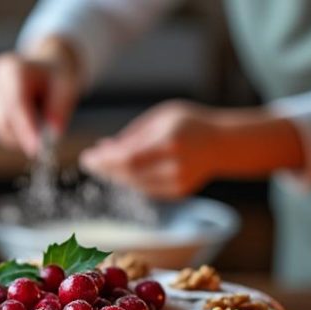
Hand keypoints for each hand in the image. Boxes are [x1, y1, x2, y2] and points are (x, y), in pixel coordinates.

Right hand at [0, 37, 80, 156]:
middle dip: (24, 137)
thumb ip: (59, 112)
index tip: (37, 149)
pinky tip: (28, 126)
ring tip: (39, 128)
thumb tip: (51, 139)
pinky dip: (14, 136)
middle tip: (46, 145)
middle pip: (3, 121)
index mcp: (13, 69)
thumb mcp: (67, 88)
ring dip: (20, 138)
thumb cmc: (56, 76)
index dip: (25, 130)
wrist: (44, 65)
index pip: (15, 105)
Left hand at [79, 101, 305, 198]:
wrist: (223, 144)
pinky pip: (146, 190)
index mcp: (171, 139)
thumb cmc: (189, 124)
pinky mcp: (179, 192)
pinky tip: (122, 172)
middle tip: (90, 162)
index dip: (105, 161)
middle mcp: (175, 164)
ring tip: (104, 165)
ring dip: (116, 176)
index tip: (87, 158)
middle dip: (106, 169)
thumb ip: (133, 134)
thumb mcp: (162, 117)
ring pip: (135, 185)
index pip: (129, 157)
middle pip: (129, 174)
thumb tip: (103, 149)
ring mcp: (178, 181)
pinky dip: (131, 181)